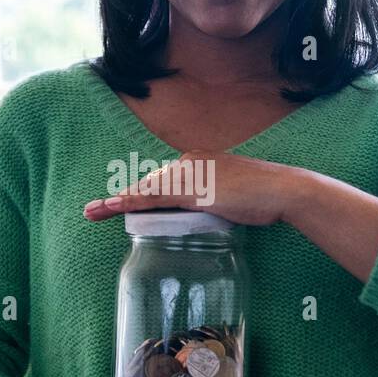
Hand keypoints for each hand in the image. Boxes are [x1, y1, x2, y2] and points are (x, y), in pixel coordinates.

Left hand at [83, 150, 294, 227]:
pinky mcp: (194, 189)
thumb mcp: (233, 196)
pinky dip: (132, 202)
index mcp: (198, 161)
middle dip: (121, 197)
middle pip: (148, 183)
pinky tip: (114, 207)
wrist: (284, 190)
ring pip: (146, 189)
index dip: (139, 194)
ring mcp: (191, 174)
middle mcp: (190, 162)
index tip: (121, 203)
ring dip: (117, 201)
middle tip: (94, 209)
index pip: (162, 180)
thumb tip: (203, 215)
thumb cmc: (265, 196)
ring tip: (93, 212)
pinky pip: (155, 197)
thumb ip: (214, 201)